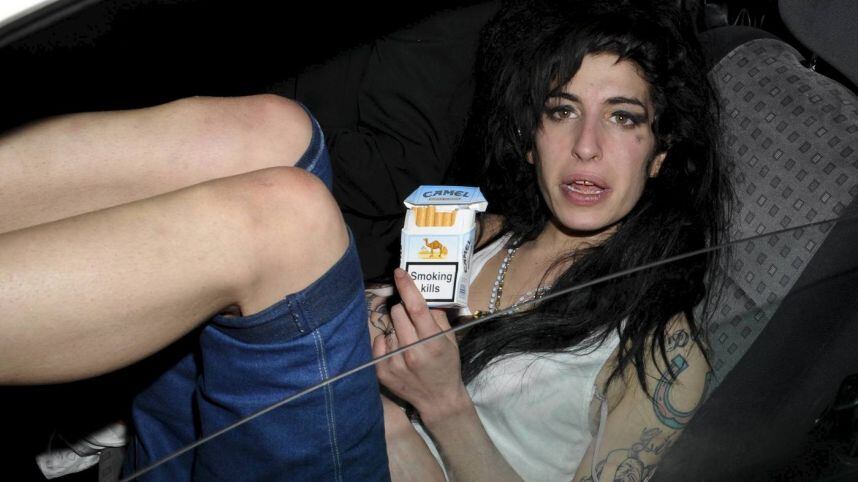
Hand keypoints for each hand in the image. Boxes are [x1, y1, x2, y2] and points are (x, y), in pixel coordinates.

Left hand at [372, 268, 468, 418]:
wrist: (438, 399)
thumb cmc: (447, 366)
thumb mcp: (450, 340)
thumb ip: (438, 317)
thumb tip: (424, 295)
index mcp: (432, 341)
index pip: (416, 307)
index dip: (407, 287)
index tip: (399, 272)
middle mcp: (412, 351)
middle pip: (397, 312)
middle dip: (403, 310)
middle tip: (412, 320)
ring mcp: (395, 362)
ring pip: (388, 326)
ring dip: (397, 328)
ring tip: (408, 341)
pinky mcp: (382, 371)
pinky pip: (379, 341)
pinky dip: (387, 342)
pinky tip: (398, 351)